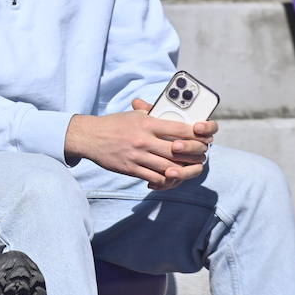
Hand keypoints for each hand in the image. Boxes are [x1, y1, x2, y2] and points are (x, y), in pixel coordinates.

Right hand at [64, 100, 209, 189]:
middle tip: (202, 156)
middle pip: (178, 150)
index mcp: (146, 122)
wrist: (89, 137)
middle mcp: (144, 139)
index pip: (179, 129)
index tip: (205, 137)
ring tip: (189, 168)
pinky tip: (170, 177)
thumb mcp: (134, 115)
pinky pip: (155, 177)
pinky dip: (165, 179)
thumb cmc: (114, 124)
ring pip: (169, 167)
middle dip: (195, 155)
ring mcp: (138, 155)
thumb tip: (173, 116)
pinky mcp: (131, 168)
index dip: (196, 134)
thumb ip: (153, 115)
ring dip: (183, 170)